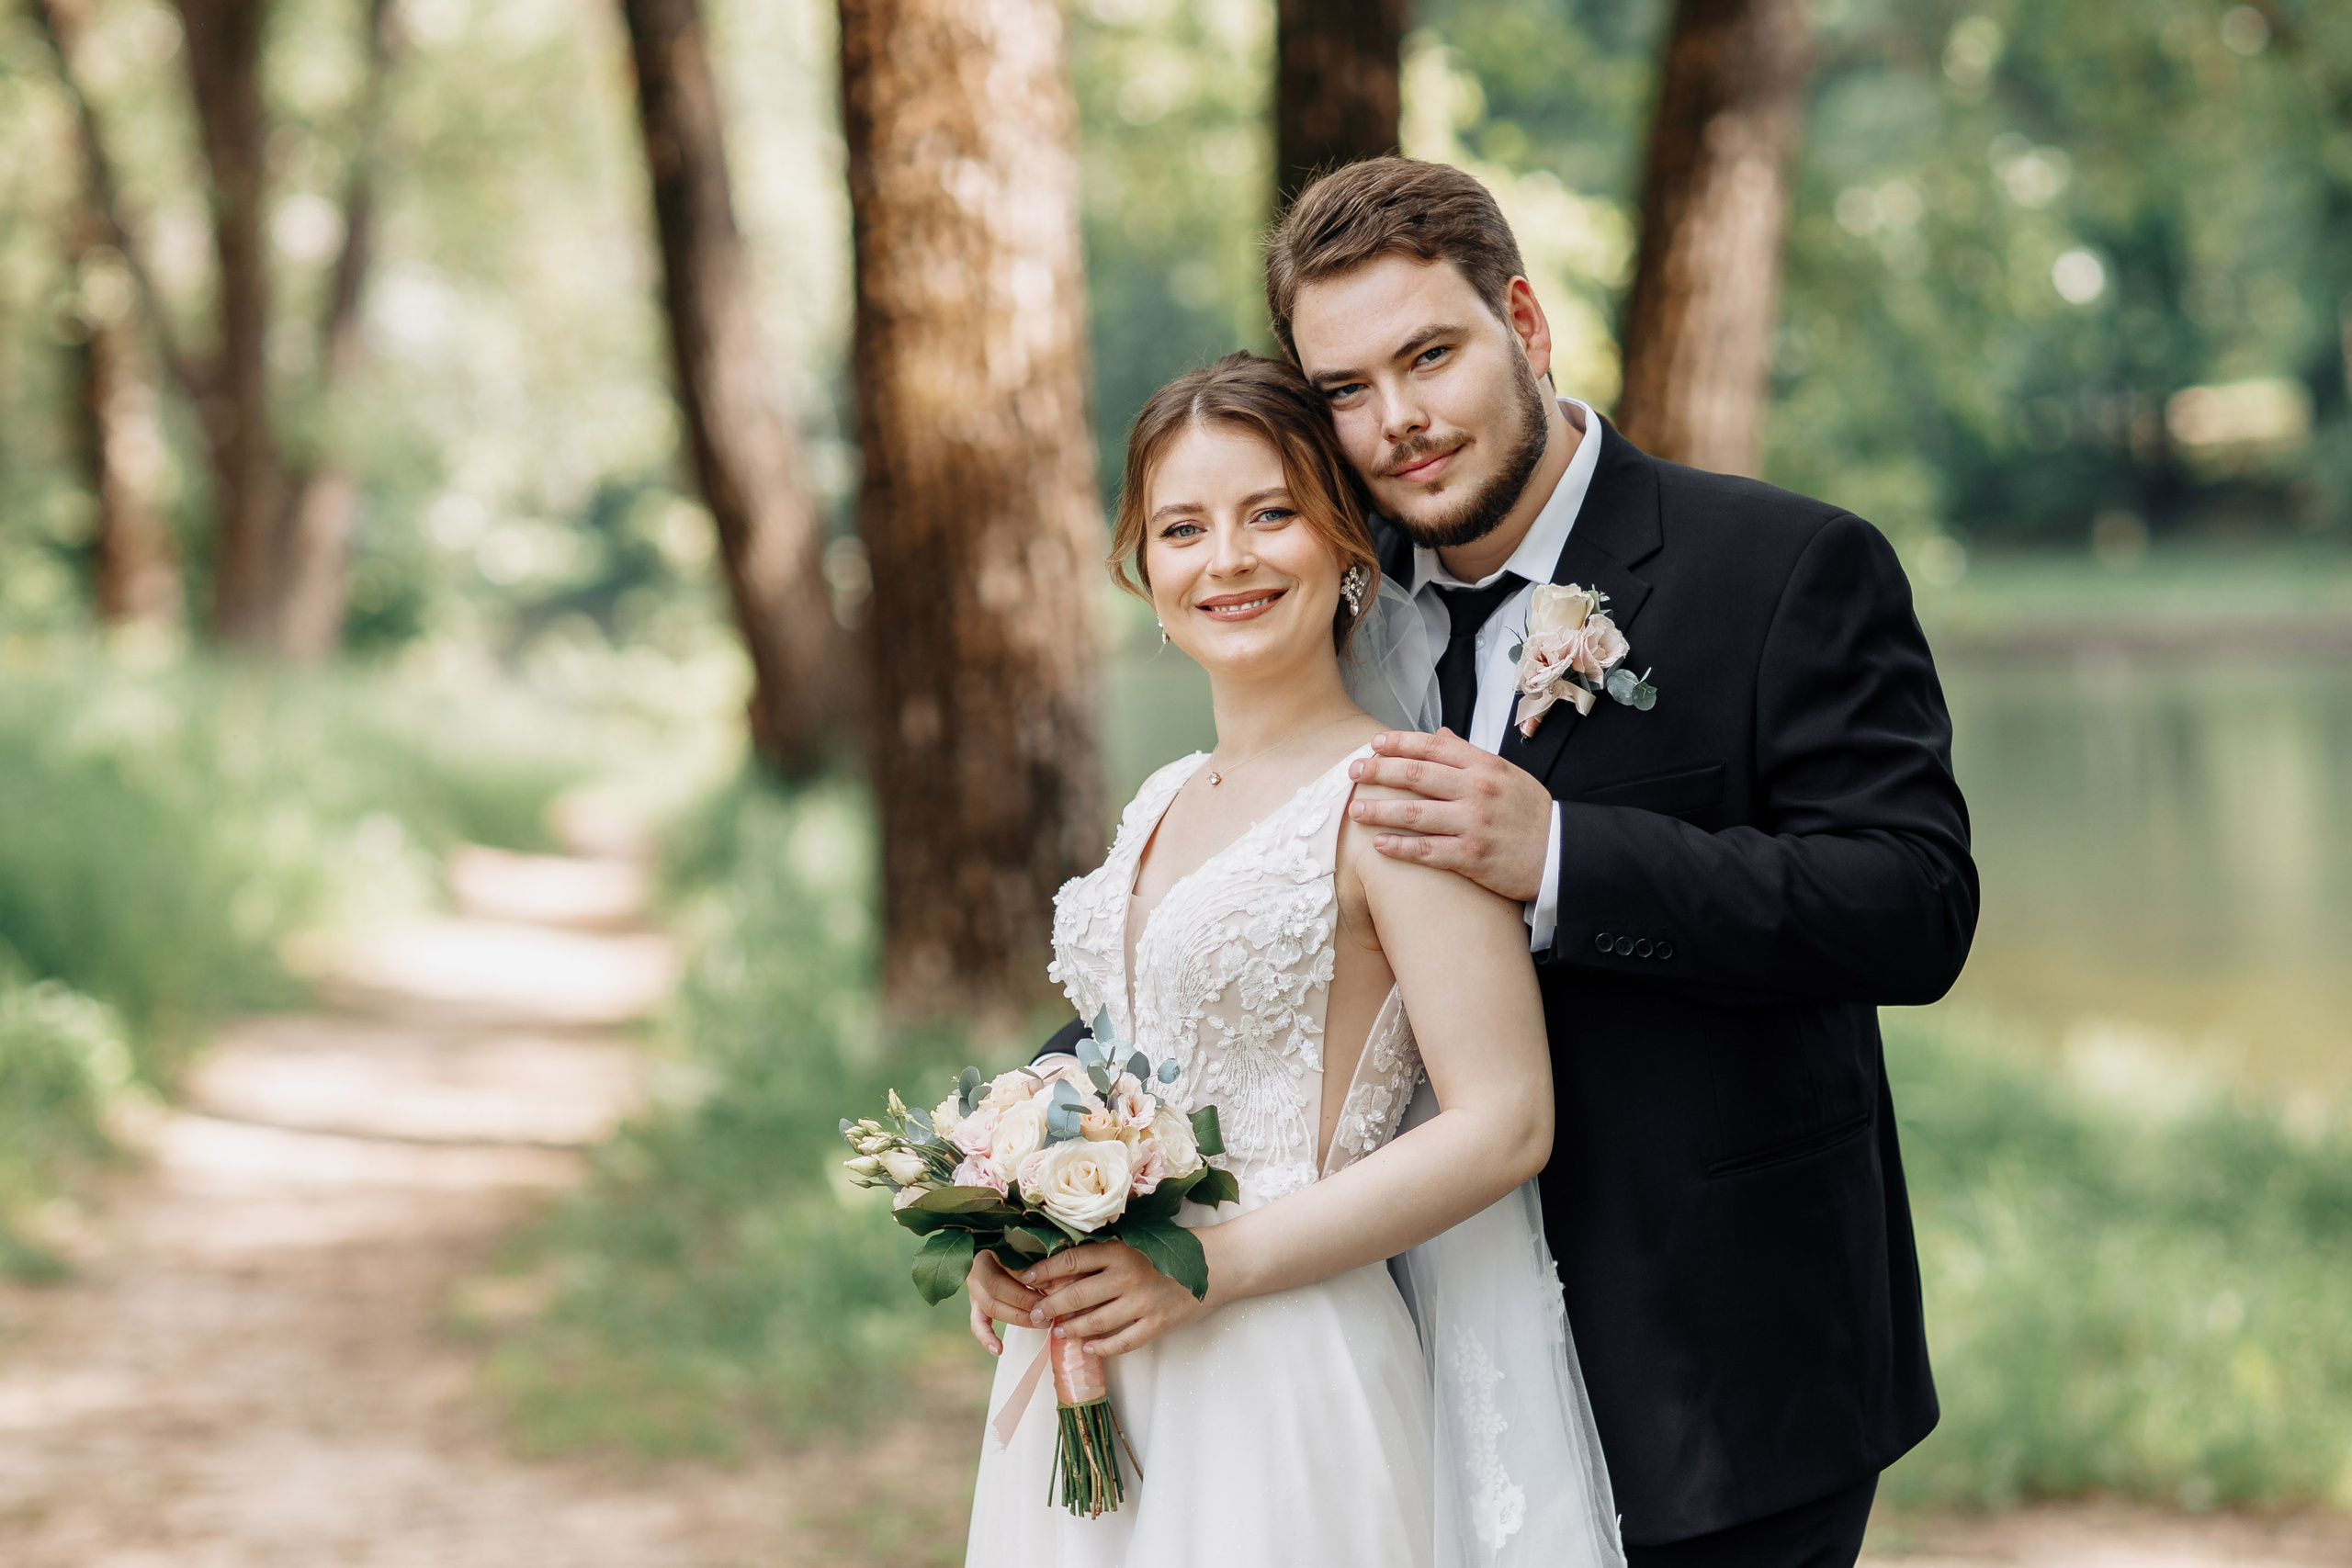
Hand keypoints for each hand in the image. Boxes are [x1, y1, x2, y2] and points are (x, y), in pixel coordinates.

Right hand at [966, 1248, 1041, 1355]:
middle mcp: (977, 1269)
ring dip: (1018, 1318)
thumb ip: (1035, 1256)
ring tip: (1042, 1324)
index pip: (1005, 1265)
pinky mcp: (974, 1305)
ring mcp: (973, 1289)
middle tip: (1048, 1309)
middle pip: (997, 1288)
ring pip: (991, 1307)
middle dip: (1025, 1301)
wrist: (996, 1250)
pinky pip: (977, 1324)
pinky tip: (999, 1350)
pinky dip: (987, 1338)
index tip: (1048, 1286)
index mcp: (989, 1248)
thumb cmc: (1020, 1249)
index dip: (1027, 1277)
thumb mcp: (1025, 1247)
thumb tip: (1057, 1274)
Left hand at [1019, 1238, 1211, 1356]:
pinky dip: (1103, 1348)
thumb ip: (1104, 1252)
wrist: (1216, 1265)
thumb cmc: (1171, 1248)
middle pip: (1076, 1295)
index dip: (1044, 1271)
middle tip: (1035, 1315)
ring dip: (1071, 1329)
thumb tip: (1063, 1266)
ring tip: (1058, 1332)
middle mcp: (1127, 1276)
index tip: (1026, 1278)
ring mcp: (1142, 1303)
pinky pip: (1123, 1342)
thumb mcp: (1135, 1240)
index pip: (1071, 1261)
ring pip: (1095, 1322)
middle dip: (1050, 1307)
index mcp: (1119, 1250)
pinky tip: (1089, 1348)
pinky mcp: (1157, 1324)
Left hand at [1347, 729, 1550, 901]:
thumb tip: (1440, 735)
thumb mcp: (1506, 774)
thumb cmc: (1530, 814)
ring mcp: (1472, 824)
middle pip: (1416, 774)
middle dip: (1378, 771)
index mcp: (1484, 766)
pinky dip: (1399, 847)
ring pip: (1414, 812)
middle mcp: (1476, 790)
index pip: (1433, 746)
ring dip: (1379, 810)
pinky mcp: (1471, 856)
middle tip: (1353, 772)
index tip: (1374, 744)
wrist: (1562, 854)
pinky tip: (1378, 844)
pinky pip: (1426, 850)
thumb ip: (1470, 756)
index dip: (1399, 743)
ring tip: (1355, 810)